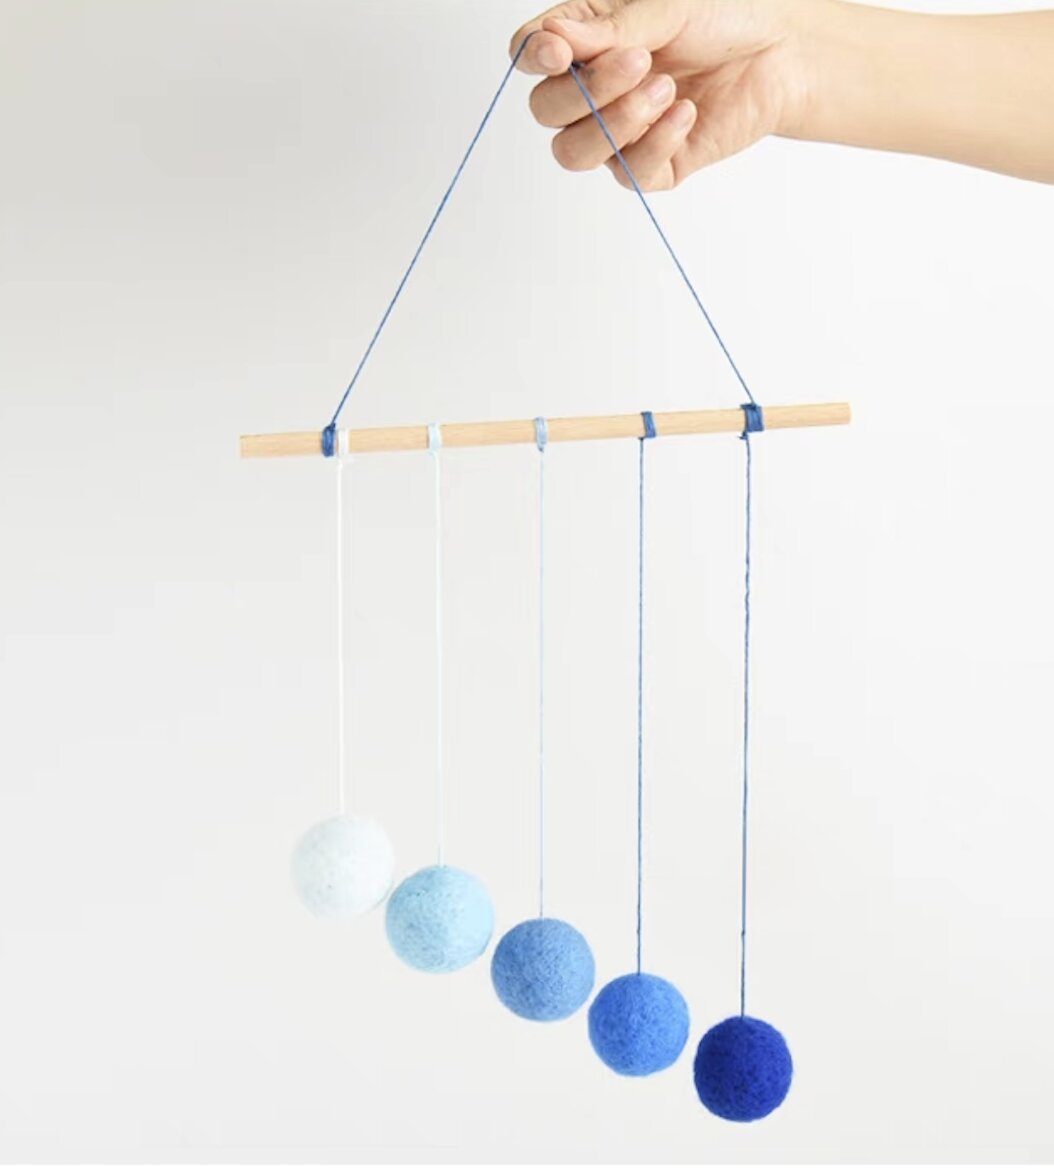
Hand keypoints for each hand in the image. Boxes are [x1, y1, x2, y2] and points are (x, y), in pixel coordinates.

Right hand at [510, 0, 814, 190]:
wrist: (781, 53)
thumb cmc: (723, 18)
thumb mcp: (663, 8)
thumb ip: (607, 29)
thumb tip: (551, 38)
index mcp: (585, 42)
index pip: (531, 57)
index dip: (534, 59)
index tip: (559, 53)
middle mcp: (593, 92)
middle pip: (546, 112)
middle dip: (587, 91)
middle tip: (639, 61)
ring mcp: (619, 133)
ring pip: (574, 154)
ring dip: (615, 123)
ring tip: (666, 88)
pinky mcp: (653, 166)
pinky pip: (629, 172)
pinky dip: (656, 142)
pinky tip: (687, 113)